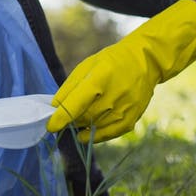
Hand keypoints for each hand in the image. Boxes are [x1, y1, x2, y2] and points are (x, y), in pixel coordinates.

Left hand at [47, 0, 195, 142]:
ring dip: (83, 125)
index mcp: (99, 79)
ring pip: (94, 127)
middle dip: (71, 119)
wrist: (145, 61)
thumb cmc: (111, 61)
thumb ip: (70, 87)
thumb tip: (54, 108)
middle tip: (68, 113)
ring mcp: (124, 109)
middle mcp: (113, 96)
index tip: (50, 126)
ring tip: (82, 115)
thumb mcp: (87, 66)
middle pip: (83, 118)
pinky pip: (109, 134)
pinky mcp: (132, 119)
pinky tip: (87, 132)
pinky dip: (96, 135)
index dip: (60, 118)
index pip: (75, 105)